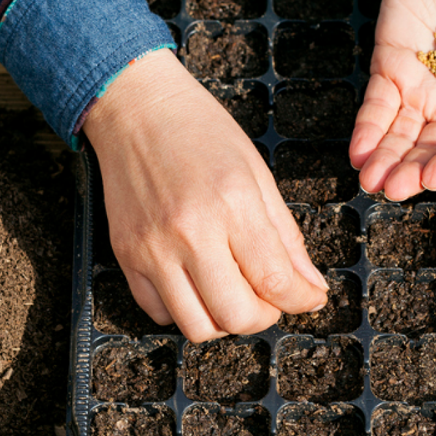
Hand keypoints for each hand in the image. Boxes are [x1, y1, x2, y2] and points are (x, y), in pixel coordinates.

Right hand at [82, 49, 328, 342]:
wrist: (136, 108)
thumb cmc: (199, 131)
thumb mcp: (256, 173)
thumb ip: (285, 236)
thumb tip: (310, 288)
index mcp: (232, 203)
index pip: (275, 281)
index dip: (301, 300)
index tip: (308, 298)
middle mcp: (189, 232)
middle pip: (236, 316)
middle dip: (263, 317)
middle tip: (269, 298)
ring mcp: (152, 248)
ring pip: (196, 327)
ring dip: (223, 321)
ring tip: (231, 292)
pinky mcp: (125, 256)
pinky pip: (158, 312)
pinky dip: (184, 310)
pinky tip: (196, 283)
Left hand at [350, 0, 435, 199]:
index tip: (431, 179)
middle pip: (429, 147)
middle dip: (410, 170)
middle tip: (392, 188)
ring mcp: (419, 87)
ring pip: (400, 134)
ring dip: (385, 159)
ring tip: (371, 180)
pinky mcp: (389, 68)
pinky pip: (376, 107)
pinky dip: (366, 130)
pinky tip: (358, 151)